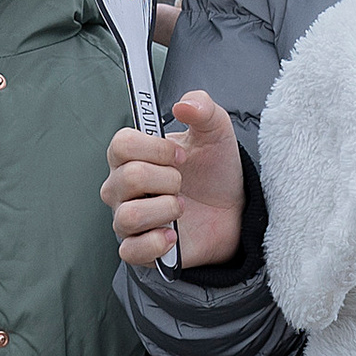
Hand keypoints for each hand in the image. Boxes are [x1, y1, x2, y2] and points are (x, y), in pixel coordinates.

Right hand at [104, 89, 244, 269]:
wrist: (234, 211)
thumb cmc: (213, 171)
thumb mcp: (215, 133)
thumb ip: (203, 108)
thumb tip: (184, 105)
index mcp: (131, 156)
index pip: (121, 144)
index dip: (155, 148)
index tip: (180, 155)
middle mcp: (121, 188)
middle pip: (128, 178)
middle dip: (169, 179)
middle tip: (183, 183)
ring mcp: (126, 219)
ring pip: (129, 215)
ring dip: (166, 210)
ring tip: (181, 208)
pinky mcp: (138, 250)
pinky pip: (131, 251)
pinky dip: (156, 243)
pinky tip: (174, 235)